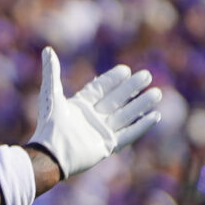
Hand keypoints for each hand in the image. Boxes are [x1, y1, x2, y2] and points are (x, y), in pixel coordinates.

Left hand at [26, 48, 159, 179]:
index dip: (113, 79)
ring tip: (157, 93)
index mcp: (81, 105)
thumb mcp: (51, 95)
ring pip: (126, 115)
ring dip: (141, 104)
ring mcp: (101, 131)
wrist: (51, 154)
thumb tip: (47, 50)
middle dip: (132, 88)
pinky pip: (128, 134)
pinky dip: (141, 126)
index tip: (127, 69)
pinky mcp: (108, 145)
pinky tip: (155, 116)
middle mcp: (93, 117)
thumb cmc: (50, 125)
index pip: (101, 88)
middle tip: (147, 75)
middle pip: (117, 99)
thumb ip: (52, 72)